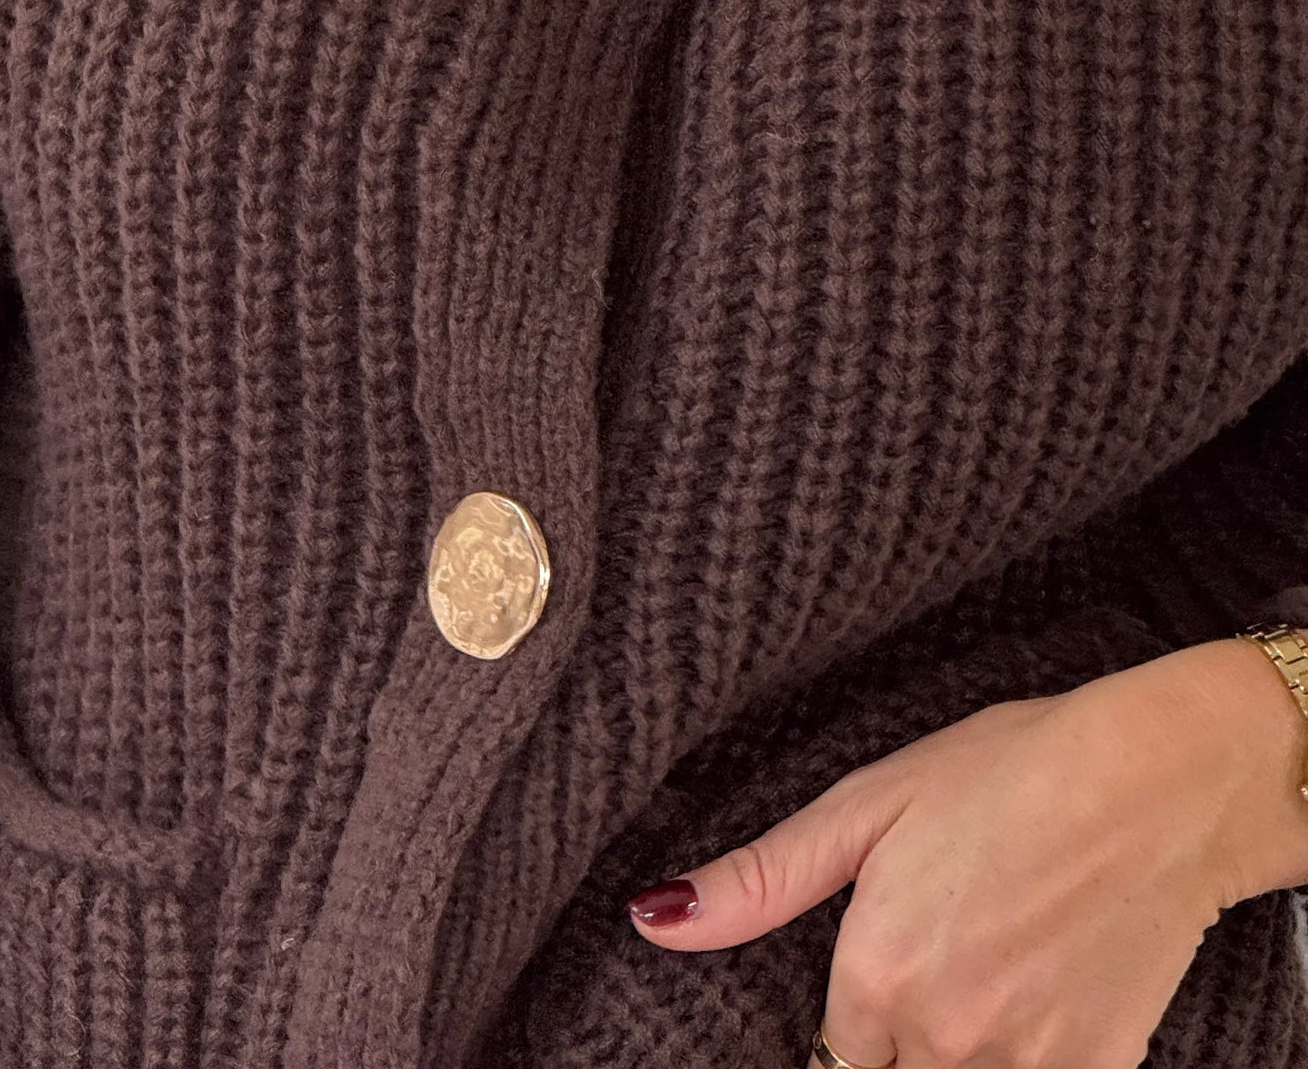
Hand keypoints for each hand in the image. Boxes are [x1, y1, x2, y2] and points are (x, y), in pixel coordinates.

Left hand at [624, 641, 1307, 1068]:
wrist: (1156, 780)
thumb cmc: (1010, 770)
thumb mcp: (868, 804)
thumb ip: (760, 882)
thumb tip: (653, 919)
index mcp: (876, 979)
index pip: (839, 1049)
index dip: (866, 1006)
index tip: (897, 964)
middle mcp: (943, 1040)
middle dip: (910, 1033)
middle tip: (956, 946)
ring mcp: (1024, 1066)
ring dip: (968, 1044)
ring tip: (1000, 957)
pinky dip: (1032, 1052)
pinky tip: (1049, 983)